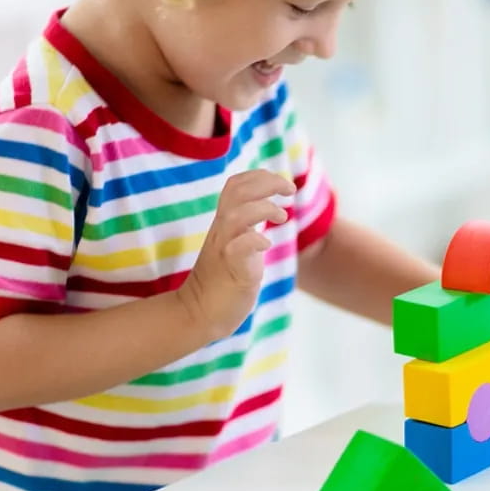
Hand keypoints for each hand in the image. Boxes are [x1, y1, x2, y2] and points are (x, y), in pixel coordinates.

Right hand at [178, 169, 294, 339]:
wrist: (200, 314)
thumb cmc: (224, 281)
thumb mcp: (237, 245)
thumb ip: (246, 226)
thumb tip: (268, 210)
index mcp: (224, 223)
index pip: (236, 184)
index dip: (260, 176)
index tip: (283, 184)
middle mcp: (221, 231)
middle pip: (237, 190)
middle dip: (268, 182)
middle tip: (290, 191)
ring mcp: (224, 249)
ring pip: (237, 214)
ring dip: (264, 208)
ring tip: (282, 217)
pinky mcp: (231, 270)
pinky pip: (239, 247)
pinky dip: (256, 240)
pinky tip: (267, 244)